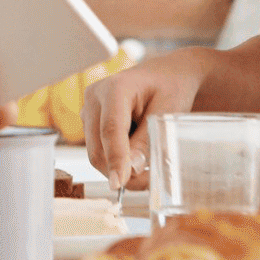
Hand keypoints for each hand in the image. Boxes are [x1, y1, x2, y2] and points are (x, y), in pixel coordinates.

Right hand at [82, 49, 212, 194]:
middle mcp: (95, 97)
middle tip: (149, 181)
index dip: (115, 159)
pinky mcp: (91, 122)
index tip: (120, 184)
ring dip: (118, 168)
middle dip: (119, 171)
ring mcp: (89, 110)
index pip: (110, 130)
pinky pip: (99, 149)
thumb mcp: (167, 112)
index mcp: (115, 88)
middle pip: (97, 147)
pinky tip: (136, 155)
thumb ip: (149, 141)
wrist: (165, 75)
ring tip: (147, 168)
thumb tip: (131, 170)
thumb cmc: (170, 88)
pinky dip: (116, 161)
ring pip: (96, 153)